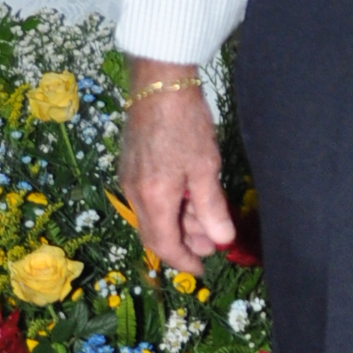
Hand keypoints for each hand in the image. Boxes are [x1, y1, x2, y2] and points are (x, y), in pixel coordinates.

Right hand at [120, 72, 237, 269]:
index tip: (203, 269)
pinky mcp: (131, 166)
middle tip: (213, 241)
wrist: (159, 84)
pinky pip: (148, 199)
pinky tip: (189, 196)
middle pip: (156, 234)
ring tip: (207, 217)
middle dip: (185, 243)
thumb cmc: (185, 123)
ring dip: (179, 223)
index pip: (165, 245)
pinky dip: (169, 206)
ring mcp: (130, 179)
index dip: (184, 261)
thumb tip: (222, 240)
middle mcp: (134, 193)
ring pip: (153, 216)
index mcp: (153, 199)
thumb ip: (211, 208)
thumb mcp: (205, 169)